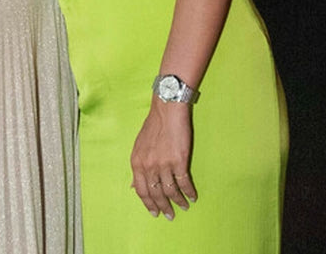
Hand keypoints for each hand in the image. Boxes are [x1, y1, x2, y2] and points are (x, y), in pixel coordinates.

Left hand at [129, 98, 196, 219]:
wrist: (168, 110)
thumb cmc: (154, 125)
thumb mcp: (139, 147)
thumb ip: (138, 167)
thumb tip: (133, 187)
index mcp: (137, 162)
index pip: (141, 190)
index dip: (148, 204)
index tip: (154, 213)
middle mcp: (148, 166)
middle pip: (156, 193)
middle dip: (163, 207)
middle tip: (170, 216)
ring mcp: (164, 164)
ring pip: (170, 191)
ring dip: (178, 201)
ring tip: (184, 207)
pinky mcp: (179, 161)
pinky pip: (184, 183)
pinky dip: (189, 192)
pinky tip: (193, 196)